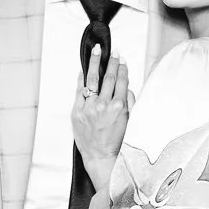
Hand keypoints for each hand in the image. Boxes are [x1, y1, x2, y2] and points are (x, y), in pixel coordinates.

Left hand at [71, 44, 133, 189]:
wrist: (101, 157)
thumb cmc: (118, 143)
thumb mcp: (131, 122)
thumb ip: (130, 102)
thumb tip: (126, 86)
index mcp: (119, 107)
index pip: (121, 81)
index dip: (122, 68)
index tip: (122, 59)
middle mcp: (104, 106)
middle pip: (108, 77)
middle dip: (111, 62)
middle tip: (113, 51)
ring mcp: (89, 108)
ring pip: (92, 80)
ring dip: (95, 64)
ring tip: (96, 52)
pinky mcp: (77, 112)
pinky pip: (79, 91)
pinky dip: (81, 79)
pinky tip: (83, 70)